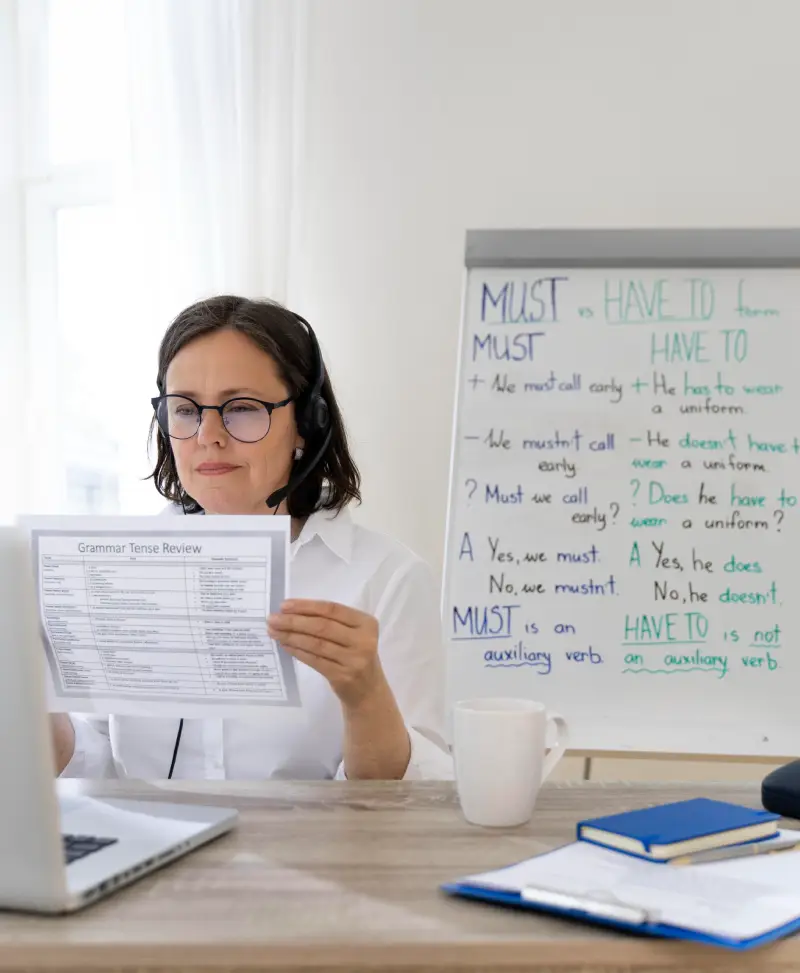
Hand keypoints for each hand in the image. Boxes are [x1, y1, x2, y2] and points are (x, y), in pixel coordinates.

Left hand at [268, 600, 382, 709]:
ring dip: (291, 636)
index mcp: (366, 623)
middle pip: (322, 626)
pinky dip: (297, 651)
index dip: (306, 606)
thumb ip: (331, 622)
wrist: (368, 690)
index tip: (284, 606)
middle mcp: (364, 640)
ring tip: (274, 632)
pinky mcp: (343, 676)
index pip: (332, 609)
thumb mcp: (352, 635)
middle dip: (294, 621)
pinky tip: (285, 646)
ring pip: (316, 643)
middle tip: (273, 619)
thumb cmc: (355, 655)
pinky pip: (314, 660)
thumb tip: (291, 612)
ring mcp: (354, 659)